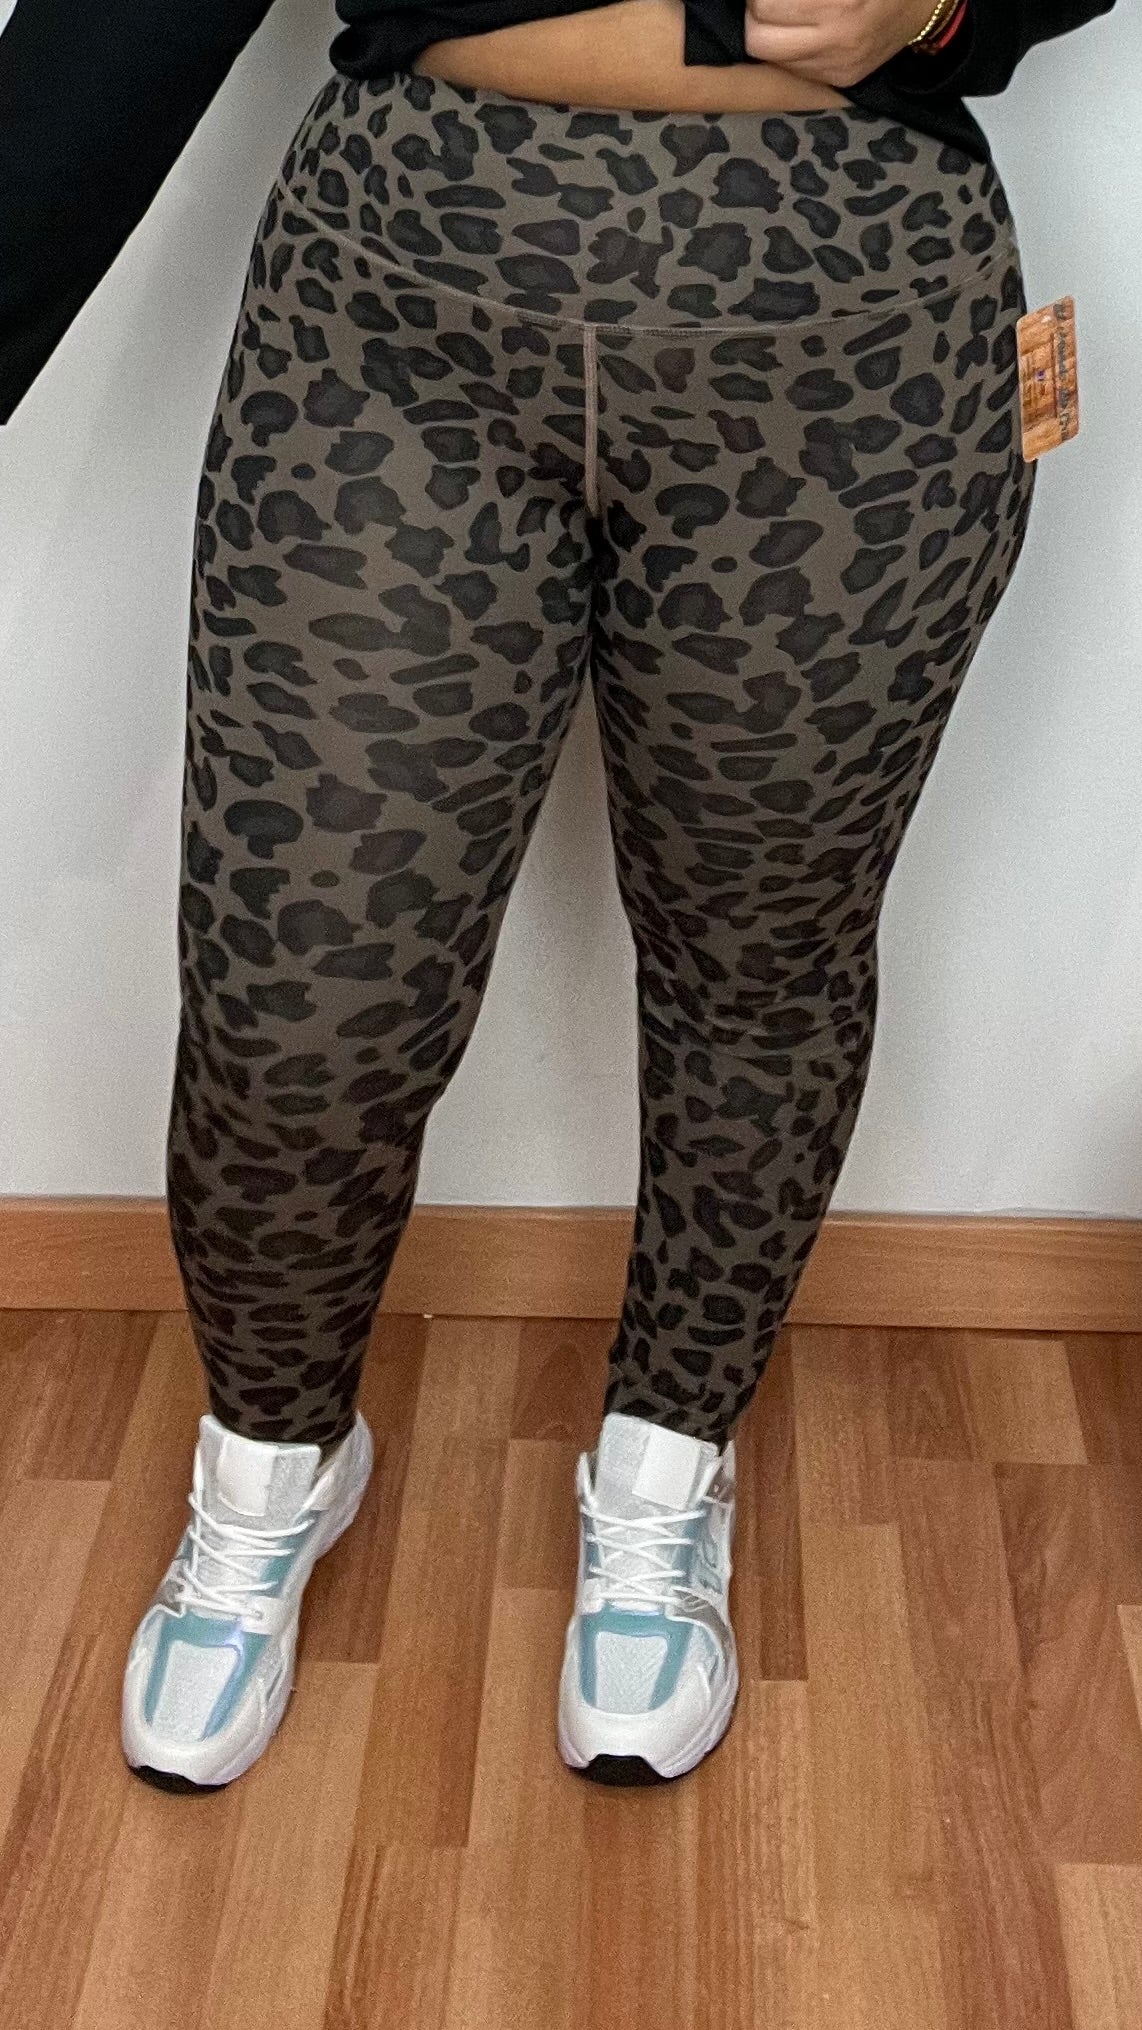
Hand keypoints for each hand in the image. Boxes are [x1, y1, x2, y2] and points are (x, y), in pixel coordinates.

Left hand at [743, 0, 951, 88]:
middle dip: (758, 15)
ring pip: (772, 59)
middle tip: (770, 0)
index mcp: (838, 4)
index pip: (764, 7)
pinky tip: (808, 31)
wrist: (922, 4)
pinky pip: (796, 70)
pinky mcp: (842, 80)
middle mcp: (837, 40)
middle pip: (758, 40)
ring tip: (790, 13)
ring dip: (771, 35)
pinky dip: (792, 51)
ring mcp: (838, 66)